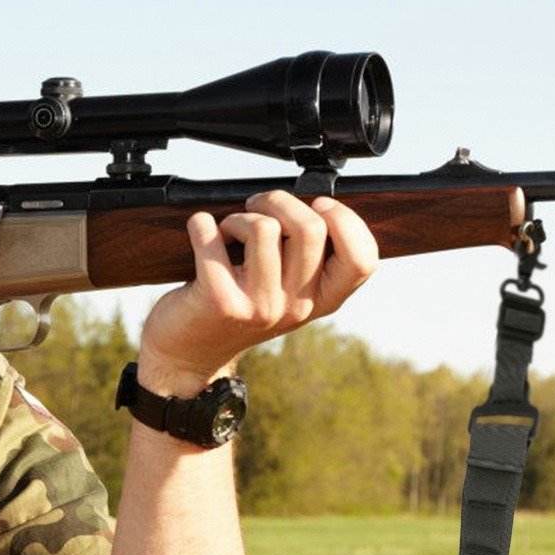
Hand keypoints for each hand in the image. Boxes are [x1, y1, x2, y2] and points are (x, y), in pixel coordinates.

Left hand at [136, 192, 377, 393]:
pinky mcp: (222, 302)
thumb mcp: (287, 290)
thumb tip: (313, 202)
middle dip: (279, 201)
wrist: (191, 353)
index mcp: (322, 301)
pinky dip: (202, 225)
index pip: (362, 260)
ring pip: (263, 227)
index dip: (345, 220)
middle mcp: (297, 307)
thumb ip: (307, 257)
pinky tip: (203, 235)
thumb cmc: (241, 305)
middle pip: (310, 228)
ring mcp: (261, 307)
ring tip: (229, 232)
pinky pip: (213, 236)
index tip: (318, 208)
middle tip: (258, 208)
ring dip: (240, 216)